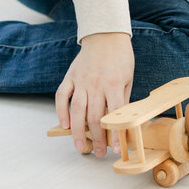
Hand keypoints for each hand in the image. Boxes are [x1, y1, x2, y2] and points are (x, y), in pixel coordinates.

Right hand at [55, 32, 134, 157]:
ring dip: (77, 131)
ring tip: (79, 147)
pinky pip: (62, 96)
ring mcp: (81, 80)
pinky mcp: (70, 76)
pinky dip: (61, 111)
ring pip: (77, 110)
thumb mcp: (128, 78)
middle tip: (97, 153)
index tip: (116, 149)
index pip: (115, 113)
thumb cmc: (120, 58)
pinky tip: (64, 125)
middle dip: (96, 138)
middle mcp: (96, 84)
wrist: (105, 35)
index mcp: (113, 84)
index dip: (116, 132)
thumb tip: (121, 122)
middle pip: (94, 116)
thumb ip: (122, 99)